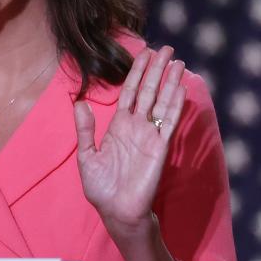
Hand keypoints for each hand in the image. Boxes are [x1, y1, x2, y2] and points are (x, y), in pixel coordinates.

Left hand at [74, 46, 186, 242]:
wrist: (117, 211)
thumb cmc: (101, 187)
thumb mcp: (87, 156)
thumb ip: (85, 129)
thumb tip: (79, 103)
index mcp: (119, 125)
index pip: (130, 92)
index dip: (137, 72)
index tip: (145, 53)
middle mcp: (137, 126)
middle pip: (149, 91)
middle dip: (157, 70)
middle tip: (168, 49)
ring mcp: (150, 135)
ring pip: (162, 102)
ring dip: (170, 82)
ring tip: (179, 62)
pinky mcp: (160, 147)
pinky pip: (168, 122)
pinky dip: (175, 105)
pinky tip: (180, 88)